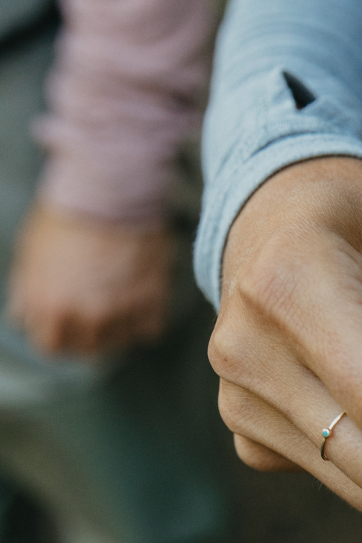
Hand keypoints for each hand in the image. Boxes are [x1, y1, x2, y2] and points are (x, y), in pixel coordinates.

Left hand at [7, 204, 171, 355]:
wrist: (111, 194)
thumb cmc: (66, 219)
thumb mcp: (29, 258)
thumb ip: (29, 295)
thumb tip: (28, 316)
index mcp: (49, 310)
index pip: (51, 347)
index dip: (59, 333)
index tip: (68, 321)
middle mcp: (86, 319)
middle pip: (89, 349)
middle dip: (90, 332)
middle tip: (97, 307)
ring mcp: (122, 313)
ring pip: (122, 341)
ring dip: (120, 325)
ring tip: (120, 297)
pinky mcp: (153, 302)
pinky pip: (150, 327)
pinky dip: (146, 314)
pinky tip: (140, 293)